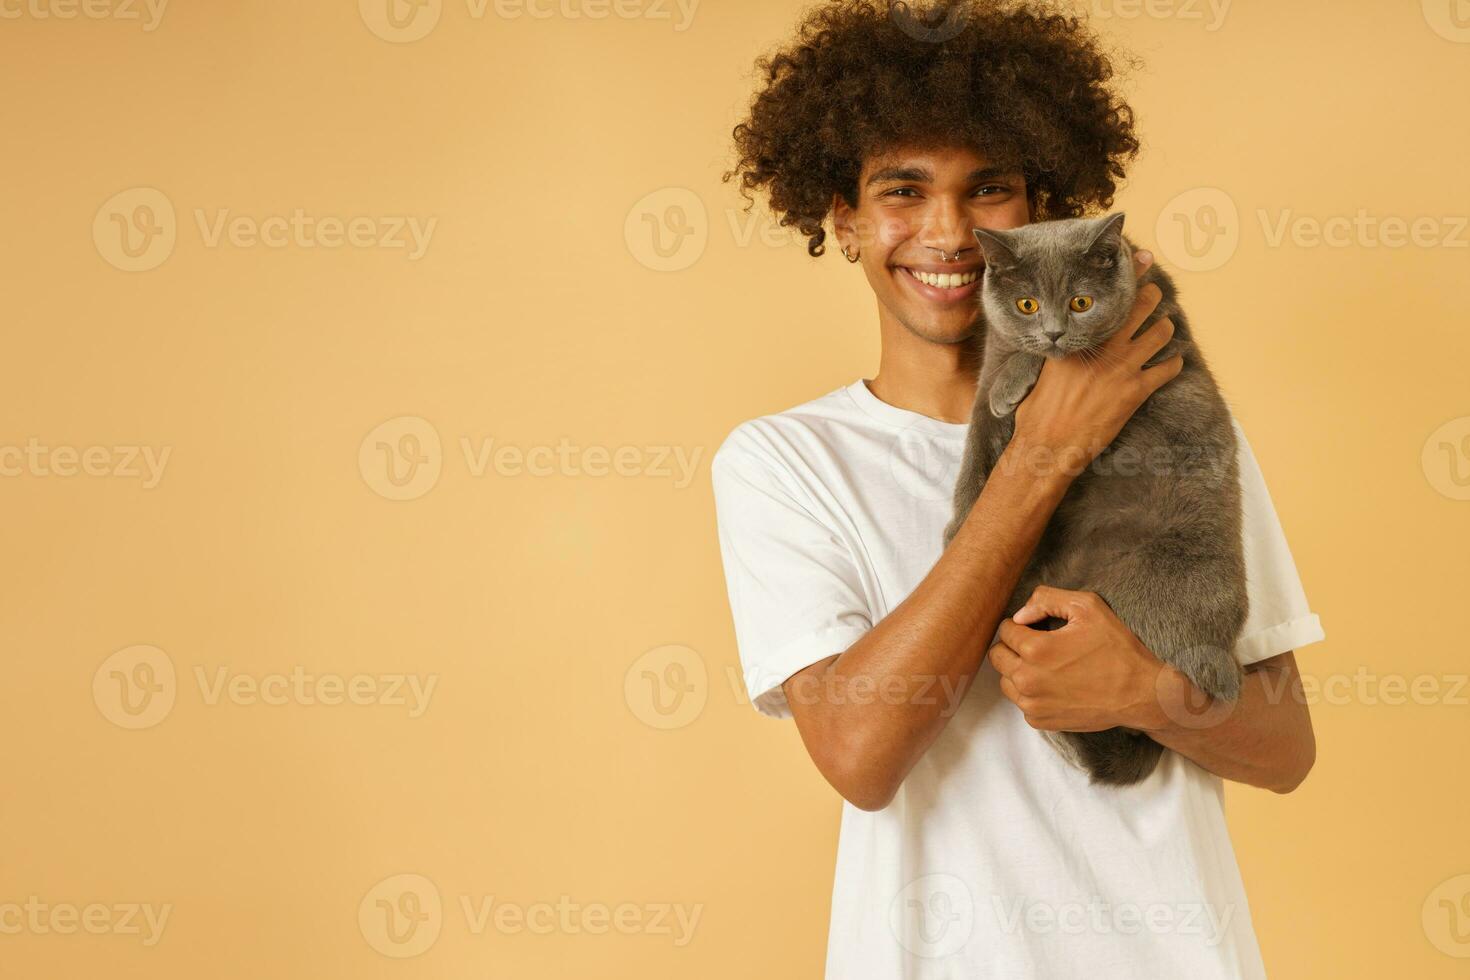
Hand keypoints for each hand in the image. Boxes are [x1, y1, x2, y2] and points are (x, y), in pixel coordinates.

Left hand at [988, 585, 1165, 732]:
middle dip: (1012, 646)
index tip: (1037, 627)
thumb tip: (1020, 615)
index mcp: (1035, 650)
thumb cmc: (1117, 648)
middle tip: (1037, 644)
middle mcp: (1028, 680)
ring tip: (1045, 665)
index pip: (1005, 630)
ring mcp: (1033, 704)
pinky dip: (1030, 692)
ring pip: (1005, 681)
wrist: (1140, 693)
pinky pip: (1021, 702)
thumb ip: (1046, 600)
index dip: (1020, 624)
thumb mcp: (1087, 607)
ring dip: (1017, 669)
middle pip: (998, 656)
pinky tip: (1053, 684)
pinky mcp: (1041, 720)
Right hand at [1010, 248, 1182, 472]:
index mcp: (1077, 340)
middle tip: (1155, 293)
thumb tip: (1058, 346)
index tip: (1142, 259)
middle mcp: (1102, 348)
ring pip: (1160, 332)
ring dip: (1166, 326)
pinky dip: (1174, 362)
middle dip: (1152, 295)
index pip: (1105, 300)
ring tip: (1164, 326)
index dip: (1128, 277)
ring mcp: (1122, 369)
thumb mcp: (1040, 374)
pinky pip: (1167, 368)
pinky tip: (1172, 362)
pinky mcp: (1136, 392)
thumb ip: (1056, 355)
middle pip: (1139, 307)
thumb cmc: (1036, 414)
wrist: (1049, 445)